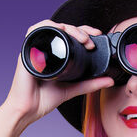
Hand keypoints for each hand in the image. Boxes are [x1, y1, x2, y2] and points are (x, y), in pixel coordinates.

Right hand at [0, 20, 114, 131]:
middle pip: (63, 28)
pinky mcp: (27, 51)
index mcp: (55, 55)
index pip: (69, 35)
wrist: (27, 109)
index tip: (96, 35)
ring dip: (68, 27)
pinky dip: (48, 26)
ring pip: (52, 26)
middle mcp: (45, 49)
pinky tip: (60, 30)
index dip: (83, 31)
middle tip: (90, 41)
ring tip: (81, 38)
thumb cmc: (43, 100)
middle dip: (80, 29)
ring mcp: (36, 49)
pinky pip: (35, 31)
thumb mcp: (73, 89)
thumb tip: (109, 81)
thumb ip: (90, 84)